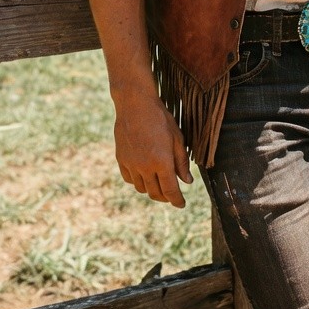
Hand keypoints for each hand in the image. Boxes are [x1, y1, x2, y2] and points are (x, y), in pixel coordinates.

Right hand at [112, 88, 192, 207]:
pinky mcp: (121, 159)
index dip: (177, 201)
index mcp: (162, 162)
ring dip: (151, 190)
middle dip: (165, 197)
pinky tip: (144, 175)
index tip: (181, 204)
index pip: (171, 191)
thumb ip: (181, 162)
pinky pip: (129, 179)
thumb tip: (187, 182)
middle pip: (155, 193)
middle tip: (172, 195)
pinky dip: (138, 181)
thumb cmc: (160, 118)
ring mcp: (131, 164)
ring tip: (158, 184)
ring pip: (141, 188)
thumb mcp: (177, 138)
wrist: (135, 104)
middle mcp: (145, 167)